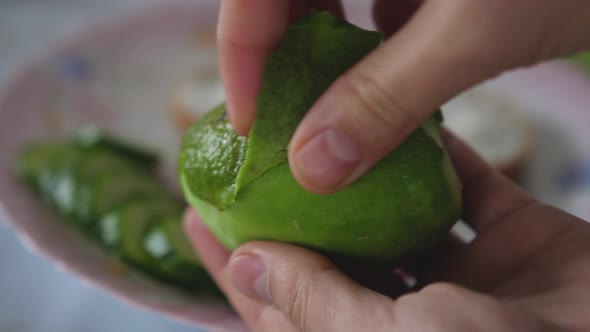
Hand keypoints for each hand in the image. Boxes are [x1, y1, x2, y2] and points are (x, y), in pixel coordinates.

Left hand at [183, 133, 589, 331]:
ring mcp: (466, 279)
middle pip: (333, 254)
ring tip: (321, 128)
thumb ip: (316, 305)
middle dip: (292, 210)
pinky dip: (443, 156)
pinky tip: (413, 121)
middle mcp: (411, 315)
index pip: (280, 306)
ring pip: (398, 217)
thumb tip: (245, 265)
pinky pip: (469, 189)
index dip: (233, 264)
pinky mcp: (514, 242)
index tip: (195, 215)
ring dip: (366, 178)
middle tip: (251, 158)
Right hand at [218, 0, 589, 193]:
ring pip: (337, 4)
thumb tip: (313, 168)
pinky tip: (397, 88)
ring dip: (335, 61)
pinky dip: (382, 51)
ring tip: (338, 114)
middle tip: (290, 126)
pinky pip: (385, 9)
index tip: (251, 125)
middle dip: (285, 62)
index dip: (242, 55)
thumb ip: (385, 99)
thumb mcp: (472, 30)